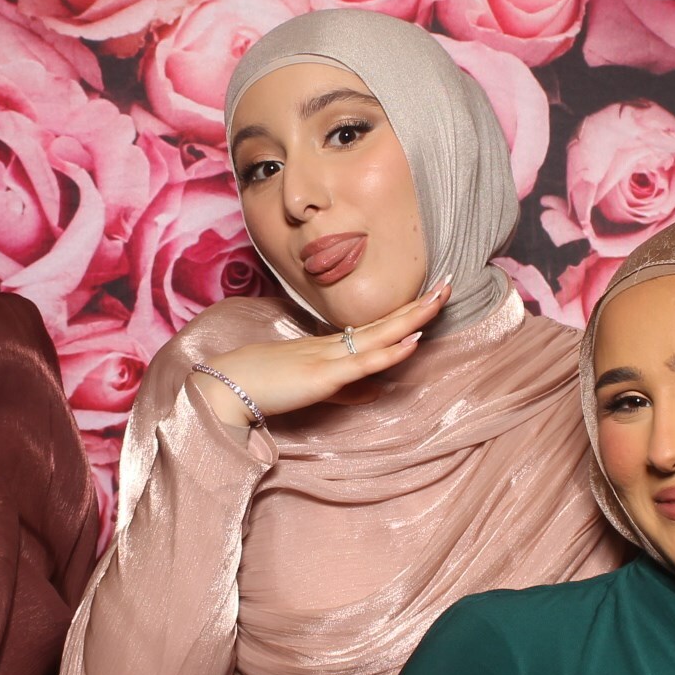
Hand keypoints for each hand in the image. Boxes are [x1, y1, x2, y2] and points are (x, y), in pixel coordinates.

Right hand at [194, 281, 450, 429]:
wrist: (225, 387)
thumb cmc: (261, 386)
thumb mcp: (310, 387)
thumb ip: (345, 389)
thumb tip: (376, 391)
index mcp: (329, 347)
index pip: (375, 326)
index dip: (404, 312)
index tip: (429, 296)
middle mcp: (333, 345)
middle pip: (384, 322)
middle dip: (418, 304)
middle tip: (449, 283)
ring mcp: (328, 357)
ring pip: (379, 334)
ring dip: (412, 317)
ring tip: (441, 298)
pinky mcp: (323, 376)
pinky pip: (363, 362)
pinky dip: (390, 350)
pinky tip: (412, 339)